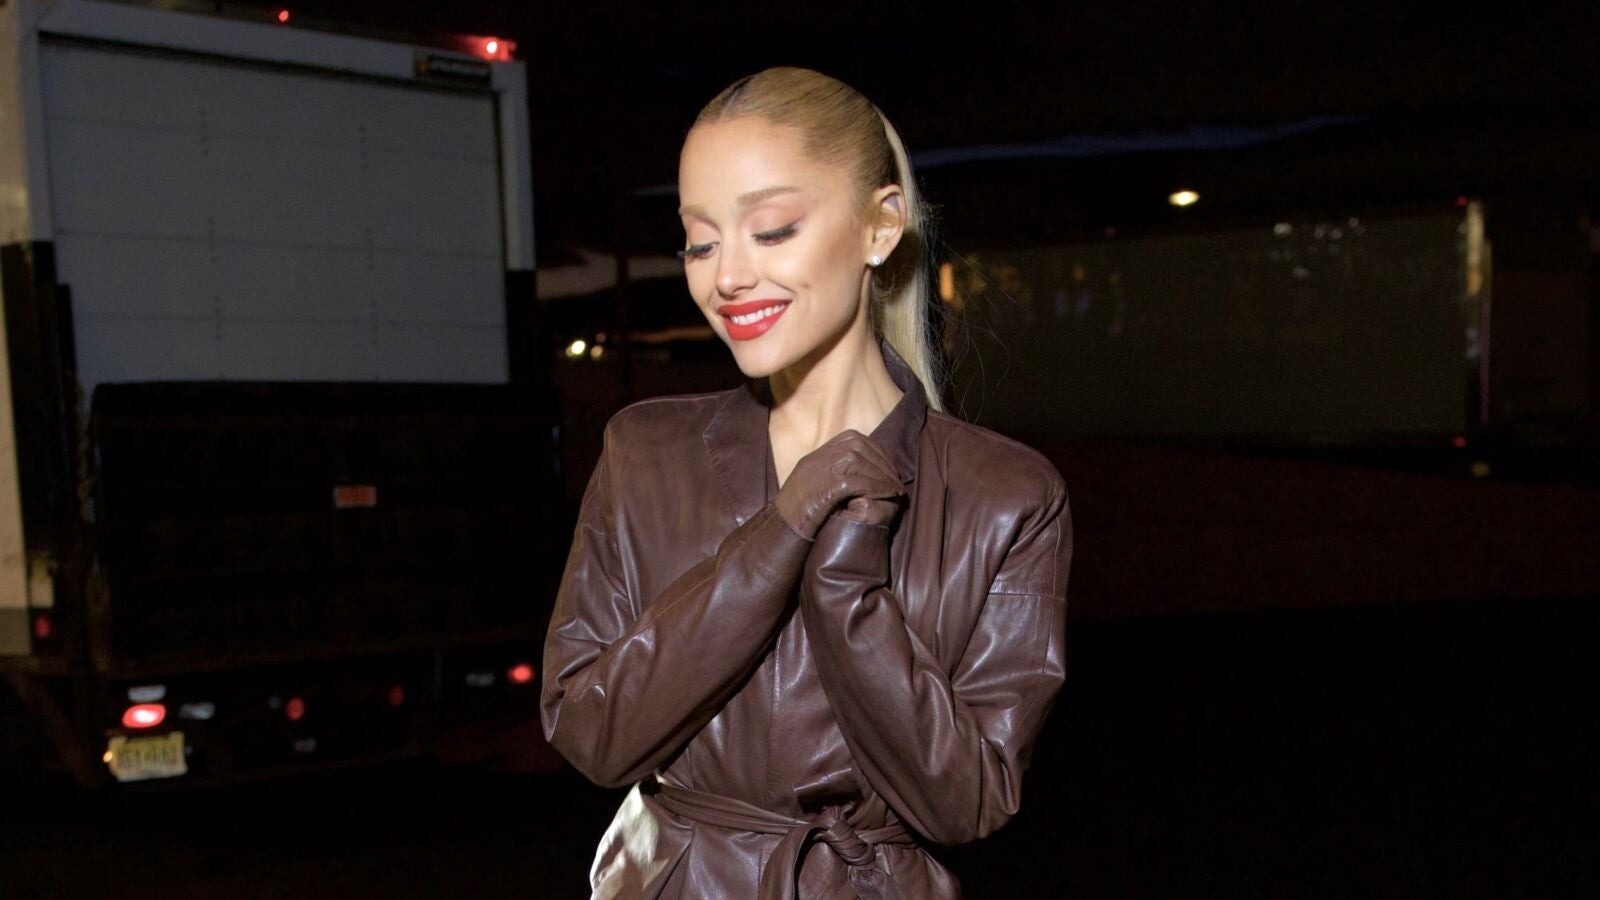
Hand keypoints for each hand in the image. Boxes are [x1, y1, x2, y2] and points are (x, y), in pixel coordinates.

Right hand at [775, 430, 902, 538]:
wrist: (783, 524)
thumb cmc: (799, 508)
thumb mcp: (815, 479)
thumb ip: (834, 468)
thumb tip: (861, 464)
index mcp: (821, 451)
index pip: (857, 440)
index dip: (878, 453)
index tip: (889, 468)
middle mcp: (823, 454)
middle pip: (863, 448)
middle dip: (884, 464)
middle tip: (897, 480)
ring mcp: (825, 467)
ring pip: (863, 463)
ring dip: (884, 476)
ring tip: (896, 489)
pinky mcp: (829, 484)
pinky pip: (861, 481)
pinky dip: (878, 487)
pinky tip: (889, 495)